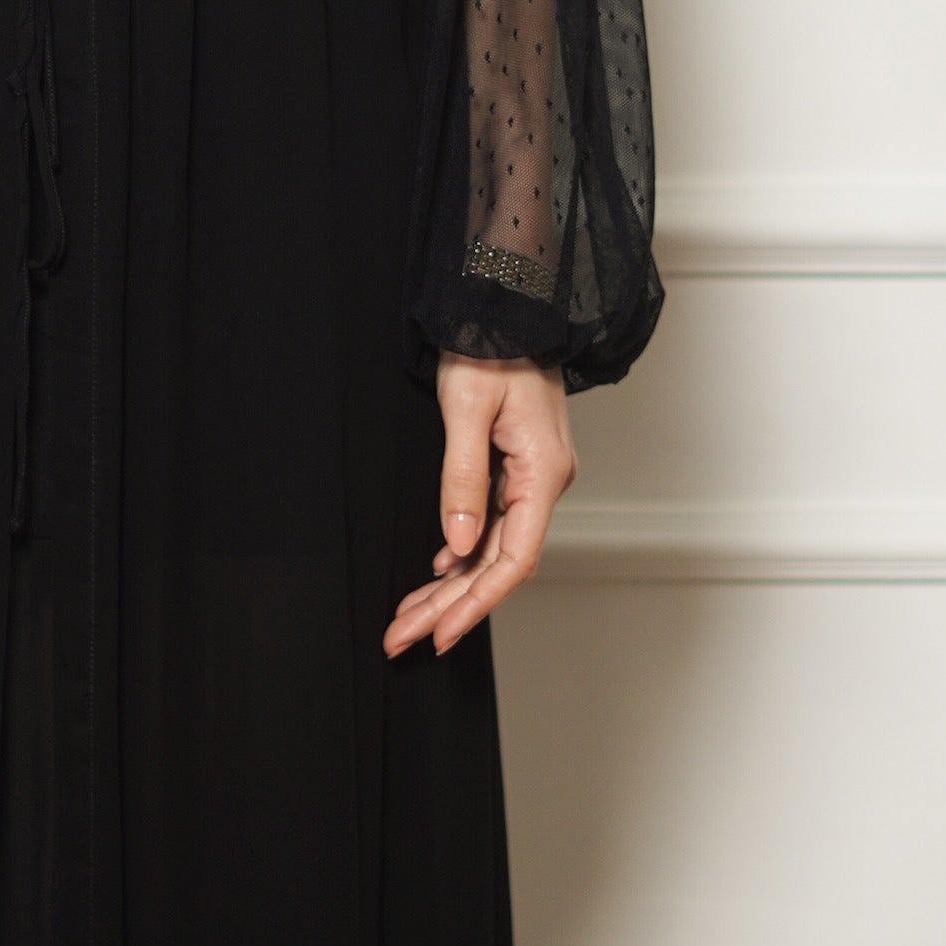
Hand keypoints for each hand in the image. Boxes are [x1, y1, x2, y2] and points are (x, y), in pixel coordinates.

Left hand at [383, 359, 574, 657]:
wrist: (506, 306)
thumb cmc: (491, 347)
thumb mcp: (467, 410)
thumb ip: (462, 479)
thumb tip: (456, 546)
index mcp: (542, 473)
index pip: (513, 559)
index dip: (476, 602)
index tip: (440, 634)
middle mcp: (542, 482)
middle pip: (497, 564)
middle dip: (450, 606)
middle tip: (403, 639)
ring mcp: (530, 477)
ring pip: (489, 548)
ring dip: (449, 585)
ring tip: (408, 618)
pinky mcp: (514, 467)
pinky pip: (489, 524)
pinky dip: (459, 552)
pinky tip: (435, 571)